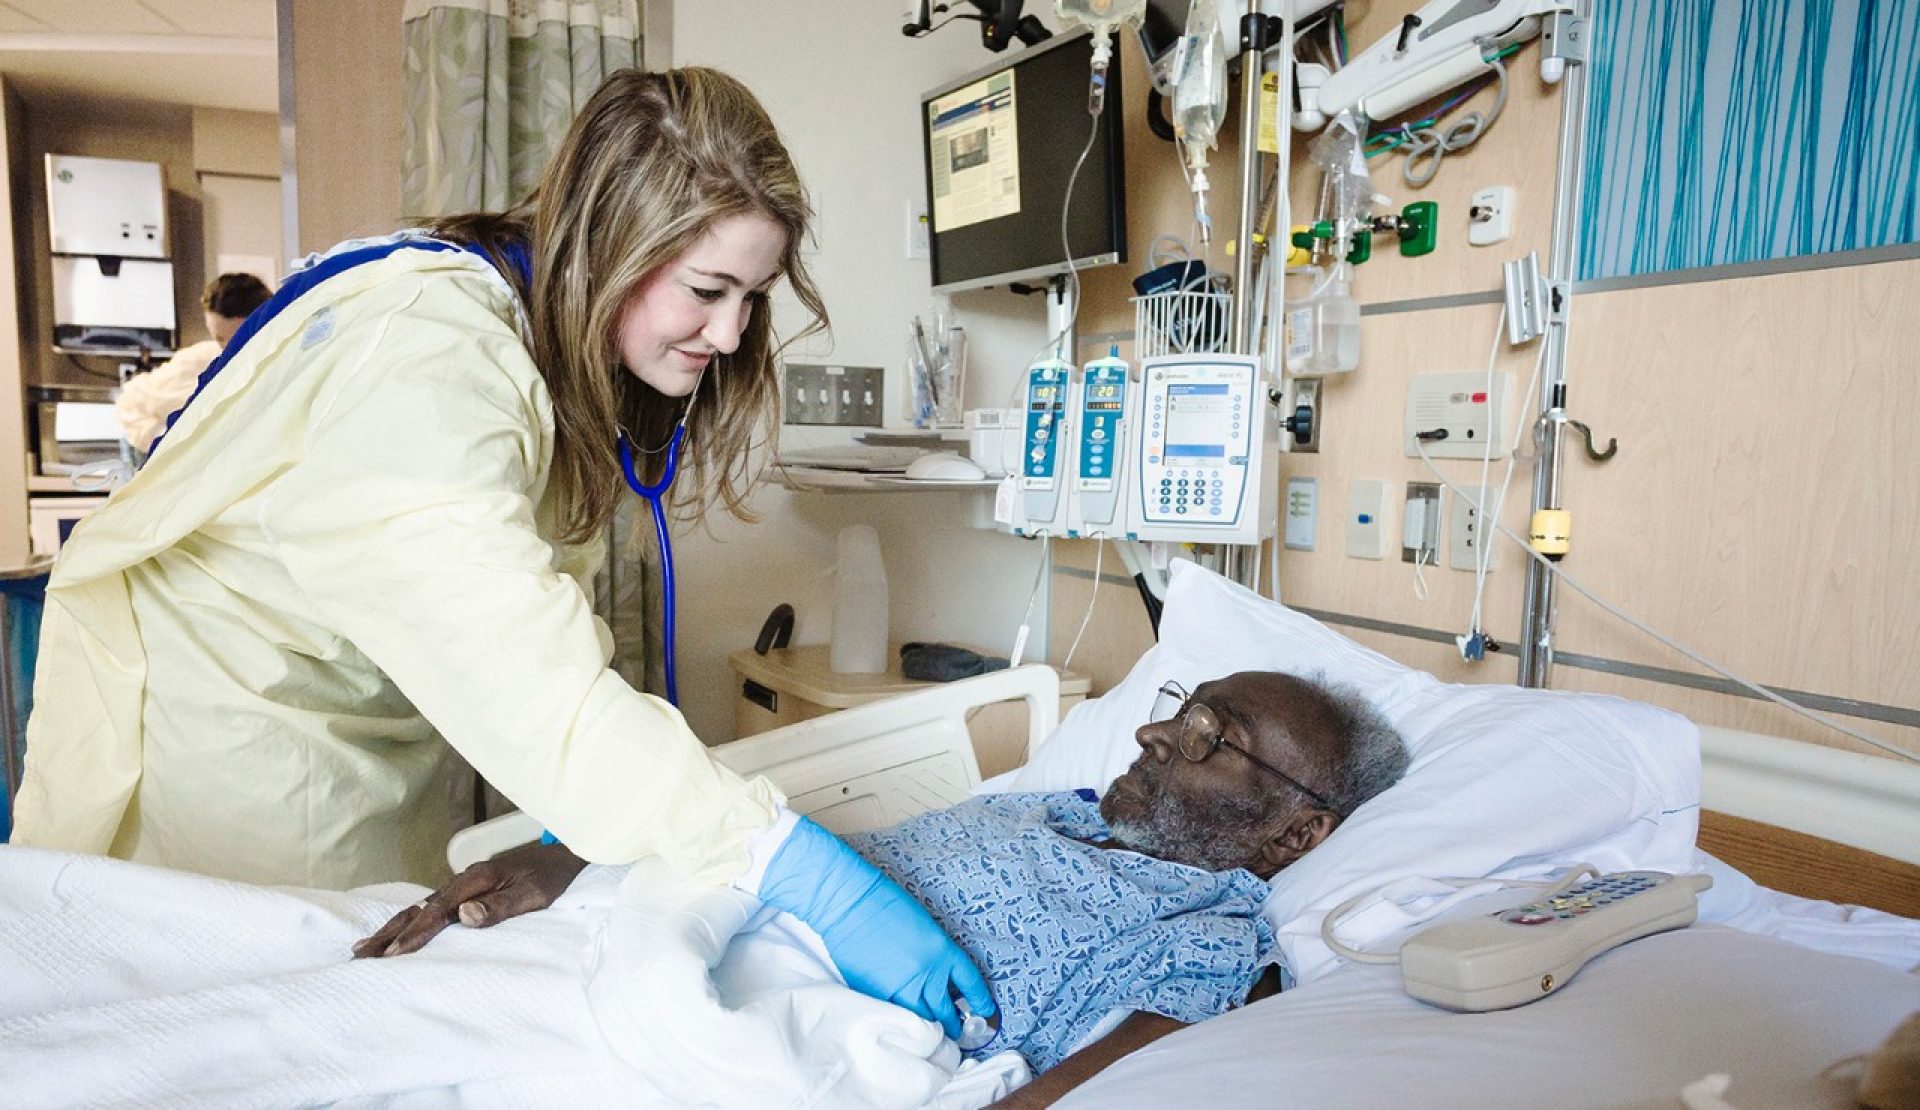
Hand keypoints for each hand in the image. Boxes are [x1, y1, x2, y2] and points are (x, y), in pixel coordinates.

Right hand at [352, 840, 586, 957]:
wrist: (565, 852)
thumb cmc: (553, 875)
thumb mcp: (535, 894)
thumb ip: (501, 905)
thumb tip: (464, 914)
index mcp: (479, 877)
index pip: (440, 908)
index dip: (417, 932)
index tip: (394, 954)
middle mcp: (466, 878)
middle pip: (421, 906)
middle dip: (391, 930)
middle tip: (361, 954)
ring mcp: (465, 883)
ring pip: (423, 906)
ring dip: (395, 926)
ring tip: (367, 947)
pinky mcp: (469, 889)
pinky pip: (433, 906)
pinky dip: (412, 919)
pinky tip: (399, 930)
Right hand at [757, 817, 994, 1038]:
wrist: (847, 903)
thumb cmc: (883, 903)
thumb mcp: (923, 926)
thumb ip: (933, 954)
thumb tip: (936, 978)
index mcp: (942, 950)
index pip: (970, 982)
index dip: (979, 999)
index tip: (984, 1009)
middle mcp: (927, 974)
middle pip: (947, 1011)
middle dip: (954, 1025)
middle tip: (957, 1032)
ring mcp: (901, 988)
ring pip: (922, 1021)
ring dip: (930, 1031)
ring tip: (934, 1036)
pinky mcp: (876, 996)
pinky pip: (895, 1017)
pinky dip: (902, 1023)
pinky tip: (904, 1025)